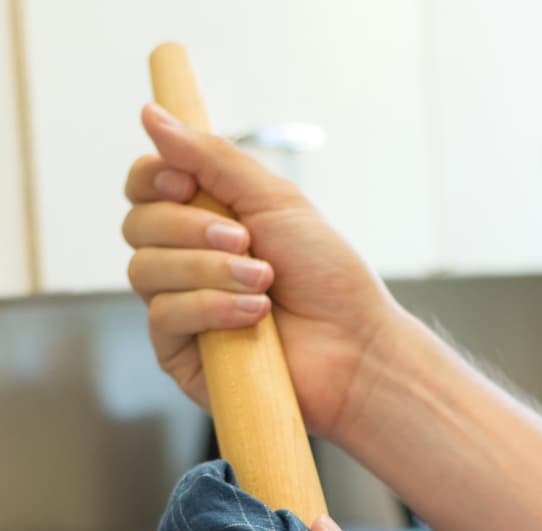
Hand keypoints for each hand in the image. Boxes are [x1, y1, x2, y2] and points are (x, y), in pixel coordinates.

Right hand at [123, 104, 403, 441]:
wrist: (355, 346)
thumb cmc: (326, 276)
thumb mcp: (274, 200)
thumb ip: (211, 158)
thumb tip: (151, 115)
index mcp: (203, 221)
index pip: (144, 189)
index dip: (152, 178)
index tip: (186, 182)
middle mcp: (185, 264)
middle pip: (138, 226)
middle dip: (190, 229)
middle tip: (246, 241)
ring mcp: (181, 311)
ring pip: (145, 272)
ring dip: (208, 270)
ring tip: (263, 281)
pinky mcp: (182, 356)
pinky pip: (165, 317)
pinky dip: (209, 308)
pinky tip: (253, 314)